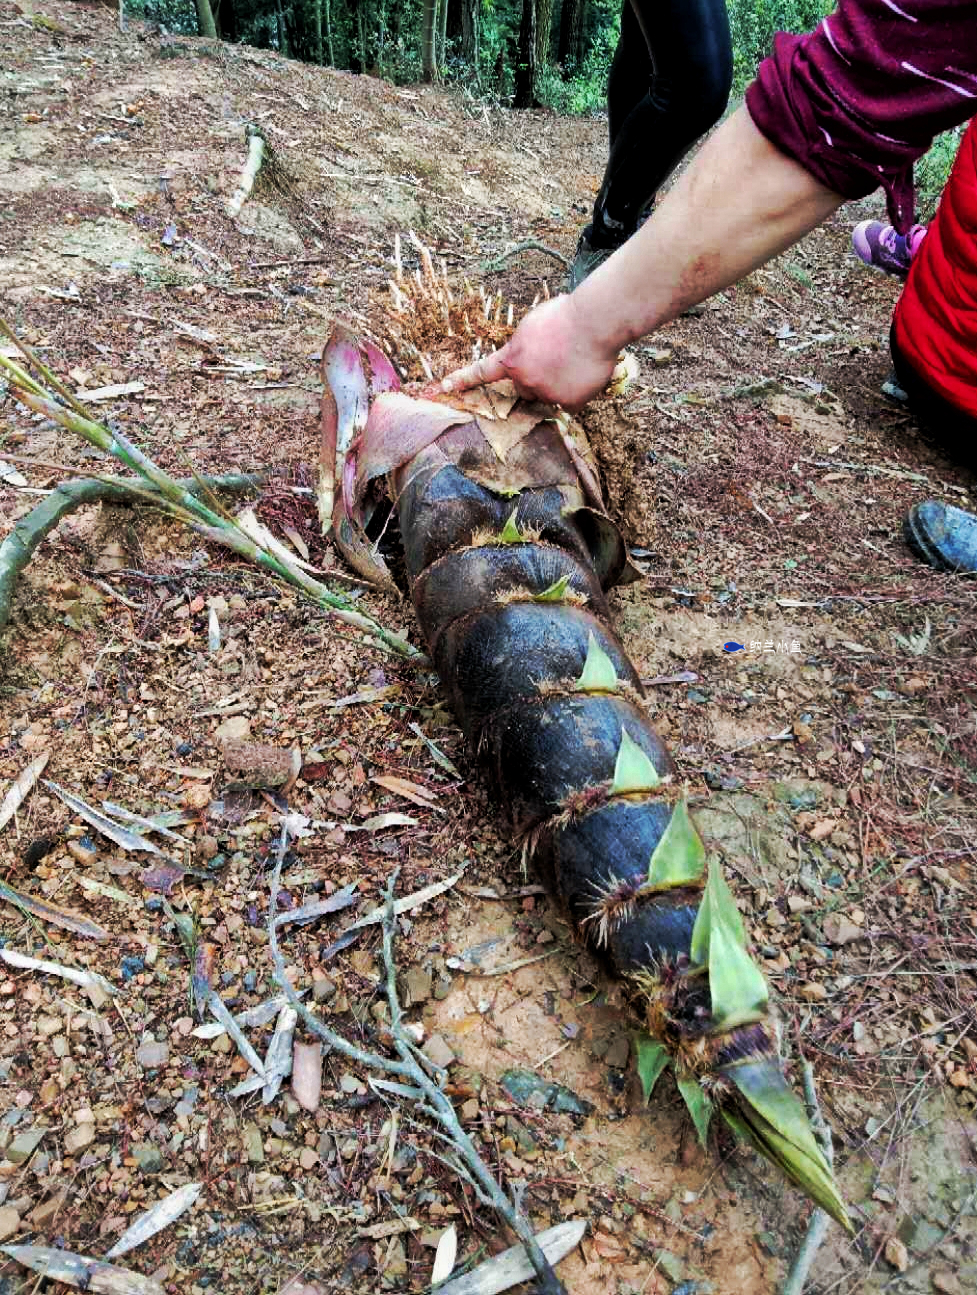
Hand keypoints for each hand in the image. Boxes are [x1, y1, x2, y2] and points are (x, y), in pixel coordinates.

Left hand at [436, 293, 619, 410]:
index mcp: (512, 358)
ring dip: (557, 385)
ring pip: (547, 397)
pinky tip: (585, 372)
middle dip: (536, 380)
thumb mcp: (533, 324)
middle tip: (555, 359)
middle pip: (524, 390)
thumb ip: (524, 344)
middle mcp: (524, 380)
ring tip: (574, 361)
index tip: (445, 386)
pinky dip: (578, 391)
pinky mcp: (568, 403)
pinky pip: (570, 403)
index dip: (464, 380)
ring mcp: (546, 394)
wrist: (594, 323)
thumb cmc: (567, 315)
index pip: (483, 371)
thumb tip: (528, 355)